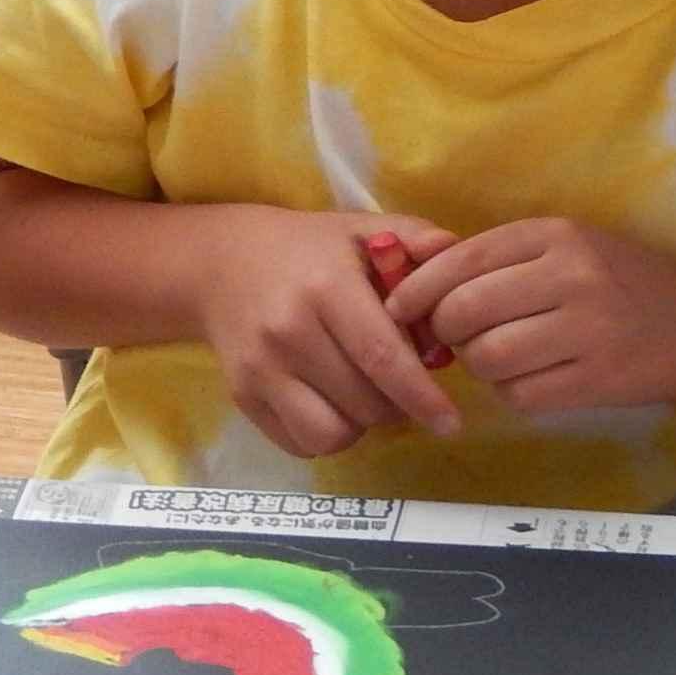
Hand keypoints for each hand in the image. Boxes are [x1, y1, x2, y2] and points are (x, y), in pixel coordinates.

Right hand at [190, 208, 462, 457]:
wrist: (219, 262)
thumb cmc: (305, 249)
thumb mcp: (358, 230)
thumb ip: (413, 236)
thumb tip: (456, 251)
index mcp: (325, 287)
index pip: (382, 357)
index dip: (422, 396)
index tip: (450, 422)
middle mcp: (289, 331)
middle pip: (366, 403)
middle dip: (398, 406)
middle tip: (399, 384)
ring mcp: (261, 367)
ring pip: (333, 434)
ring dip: (361, 425)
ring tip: (362, 393)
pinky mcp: (242, 395)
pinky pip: (300, 444)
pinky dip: (325, 435)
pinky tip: (329, 403)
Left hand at [385, 217, 675, 416]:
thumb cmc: (618, 281)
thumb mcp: (565, 247)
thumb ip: (501, 259)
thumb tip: (416, 282)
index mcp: (554, 234)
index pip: (462, 259)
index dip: (418, 288)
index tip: (395, 307)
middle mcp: (571, 276)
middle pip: (466, 311)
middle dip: (444, 331)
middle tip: (450, 338)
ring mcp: (588, 331)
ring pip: (489, 357)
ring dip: (479, 365)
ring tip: (496, 356)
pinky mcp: (598, 381)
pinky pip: (522, 395)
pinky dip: (512, 393)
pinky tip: (529, 378)